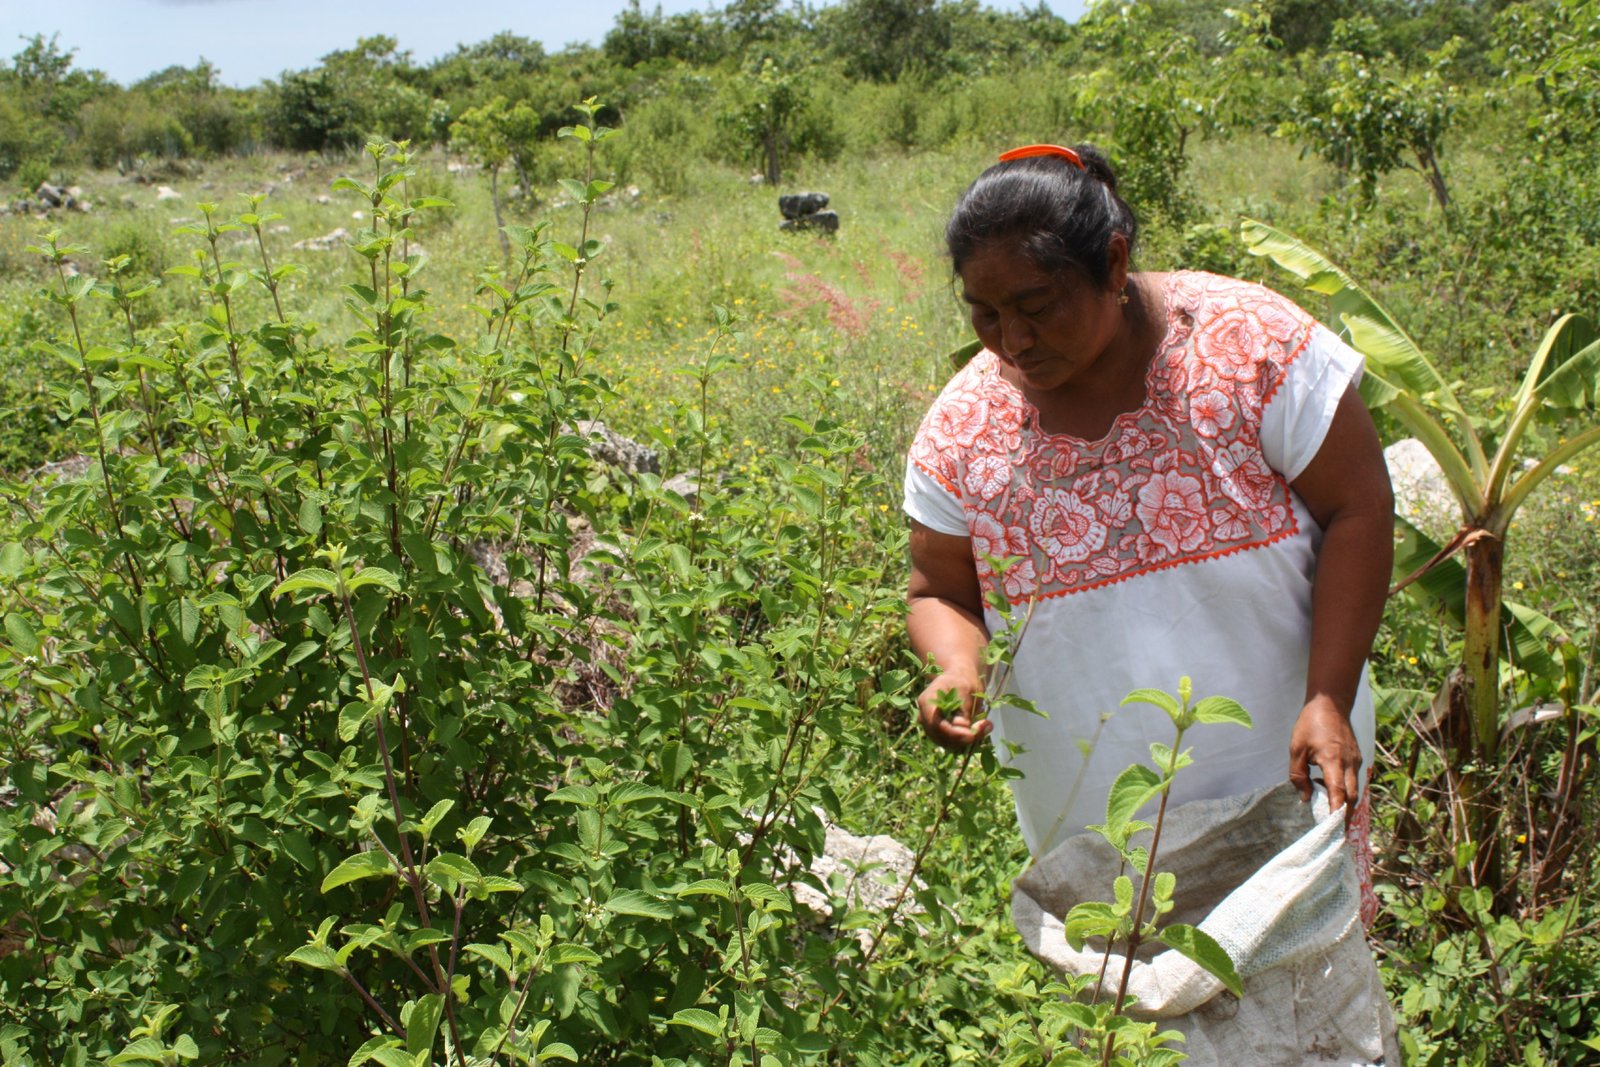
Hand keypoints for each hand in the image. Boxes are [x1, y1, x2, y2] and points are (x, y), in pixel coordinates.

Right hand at [916, 671, 990, 752]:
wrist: (959, 678)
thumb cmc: (962, 679)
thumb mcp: (965, 688)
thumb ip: (963, 707)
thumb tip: (965, 726)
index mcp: (927, 701)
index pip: (936, 724)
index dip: (953, 733)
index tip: (972, 734)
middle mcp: (925, 717)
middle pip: (941, 737)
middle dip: (964, 737)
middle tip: (986, 725)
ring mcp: (931, 727)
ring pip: (948, 743)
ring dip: (969, 739)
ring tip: (986, 724)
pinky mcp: (941, 733)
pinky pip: (954, 743)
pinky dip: (969, 738)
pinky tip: (981, 727)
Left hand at [1288, 695, 1362, 822]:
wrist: (1331, 703)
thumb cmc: (1310, 724)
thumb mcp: (1296, 749)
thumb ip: (1298, 775)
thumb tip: (1305, 798)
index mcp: (1333, 761)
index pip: (1338, 792)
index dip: (1337, 812)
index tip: (1334, 829)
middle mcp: (1349, 763)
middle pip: (1351, 796)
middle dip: (1344, 815)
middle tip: (1335, 832)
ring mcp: (1355, 761)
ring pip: (1354, 789)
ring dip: (1344, 803)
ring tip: (1329, 813)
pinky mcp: (1356, 758)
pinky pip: (1353, 779)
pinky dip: (1345, 790)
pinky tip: (1329, 789)